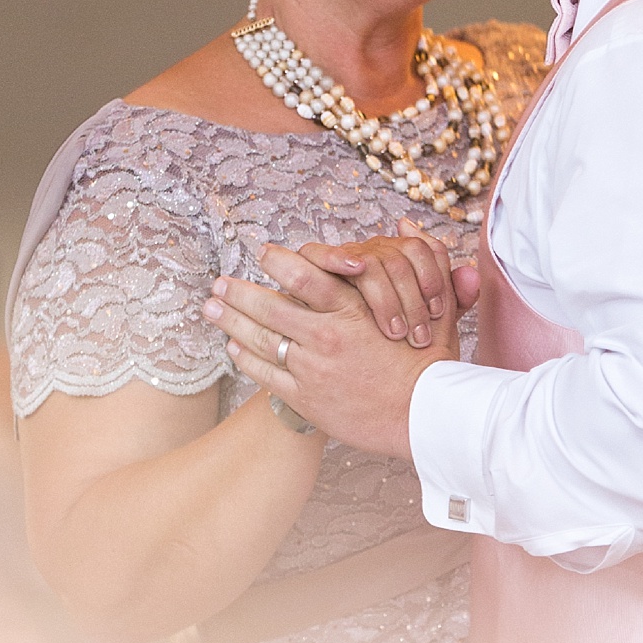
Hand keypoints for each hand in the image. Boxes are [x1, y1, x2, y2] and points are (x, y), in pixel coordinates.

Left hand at [201, 246, 461, 457]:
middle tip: (218, 283)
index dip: (278, 260)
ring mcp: (312, 368)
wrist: (424, 417)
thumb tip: (408, 224)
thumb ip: (421, 262)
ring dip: (230, 321)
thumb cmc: (431, 363)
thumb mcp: (429, 305)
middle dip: (237, 292)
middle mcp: (326, 336)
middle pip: (268, 307)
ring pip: (258, 339)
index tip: (262, 252)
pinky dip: (244, 358)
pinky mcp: (305, 398)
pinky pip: (264, 374)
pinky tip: (233, 346)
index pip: (304, 275)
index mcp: (353, 310)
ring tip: (211, 309)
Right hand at [290, 220, 479, 345]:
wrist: (352, 369)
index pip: (426, 249)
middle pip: (399, 257)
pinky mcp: (311, 269)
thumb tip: (471, 274)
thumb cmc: (393, 346)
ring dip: (384, 294)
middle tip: (417, 336)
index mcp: (403, 258)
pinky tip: (354, 269)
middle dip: (412, 299)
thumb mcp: (430, 327)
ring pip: (369, 258)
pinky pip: (318, 252)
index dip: (435, 279)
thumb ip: (454, 300)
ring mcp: (344, 258)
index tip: (438, 314)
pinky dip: (337, 256)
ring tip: (394, 330)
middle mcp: (376, 252)